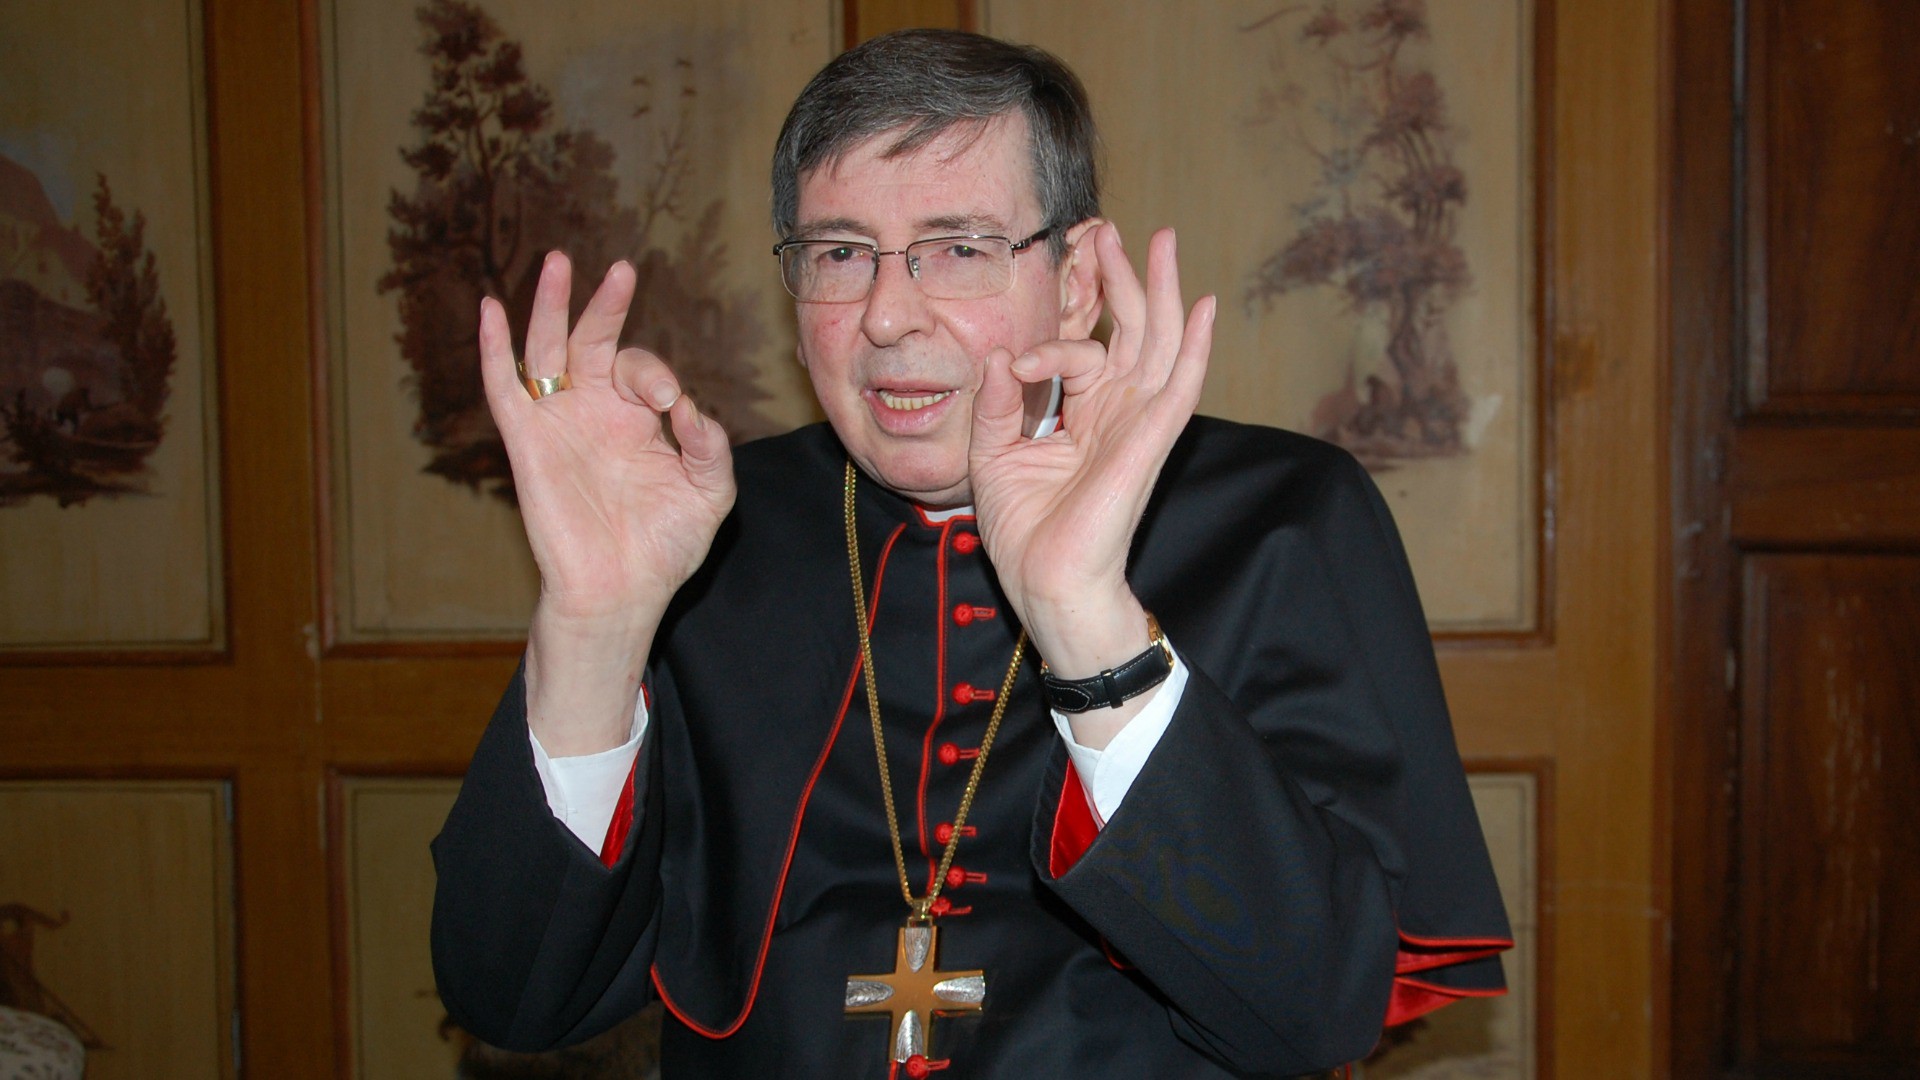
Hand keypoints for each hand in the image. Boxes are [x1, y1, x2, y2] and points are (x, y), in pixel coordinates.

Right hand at [480, 252, 734, 750]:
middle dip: (605, 306)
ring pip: (547, 351)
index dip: (656, 374)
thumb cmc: (664, 548)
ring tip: (558, 262)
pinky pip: (503, 387)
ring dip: (550, 306)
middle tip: (621, 270)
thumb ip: (711, 444)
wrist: (622, 592)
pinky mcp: (527, 442)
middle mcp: (594, 413)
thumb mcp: (710, 492)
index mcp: (636, 420)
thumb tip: (687, 405)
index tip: (669, 405)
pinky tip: (491, 308)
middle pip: (593, 342)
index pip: (641, 369)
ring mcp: (558, 424)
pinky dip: (494, 347)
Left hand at [968, 224, 1214, 689]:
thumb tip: (1001, 355)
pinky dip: (1194, 345)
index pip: (1082, 347)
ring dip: (1159, 290)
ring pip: (1157, 343)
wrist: (1047, 583)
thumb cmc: (1025, 532)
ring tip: (1161, 240)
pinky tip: (1203, 304)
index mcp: (1080, 414)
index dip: (1061, 325)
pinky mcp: (1148, 440)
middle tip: (1107, 229)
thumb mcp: (992, 454)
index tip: (1023, 338)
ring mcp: (1136, 423)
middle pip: (1128, 330)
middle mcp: (1114, 411)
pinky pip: (1178, 385)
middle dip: (1120, 277)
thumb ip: (998, 403)